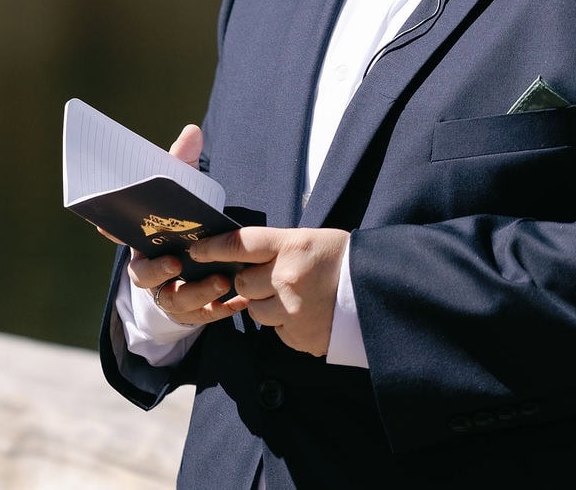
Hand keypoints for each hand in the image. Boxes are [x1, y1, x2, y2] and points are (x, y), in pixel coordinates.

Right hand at [117, 125, 245, 327]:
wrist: (199, 265)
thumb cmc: (184, 222)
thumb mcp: (184, 191)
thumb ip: (184, 164)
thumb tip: (192, 131)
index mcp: (142, 240)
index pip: (120, 235)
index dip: (111, 230)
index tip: (106, 225)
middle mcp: (150, 269)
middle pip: (142, 276)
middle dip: (157, 270)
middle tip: (176, 262)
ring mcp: (169, 292)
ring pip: (174, 300)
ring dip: (196, 292)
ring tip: (220, 281)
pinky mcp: (191, 311)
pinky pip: (202, 316)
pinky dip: (220, 309)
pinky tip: (238, 301)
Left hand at [187, 226, 349, 354]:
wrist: (379, 293)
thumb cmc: (343, 259)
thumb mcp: (309, 240)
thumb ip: (276, 248)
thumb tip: (242, 255)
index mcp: (290, 246)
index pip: (238, 244)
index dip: (213, 247)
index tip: (197, 250)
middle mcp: (286, 277)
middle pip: (243, 281)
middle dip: (248, 281)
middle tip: (268, 278)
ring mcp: (292, 310)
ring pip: (255, 309)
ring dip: (265, 304)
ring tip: (291, 296)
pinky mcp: (299, 336)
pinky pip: (276, 329)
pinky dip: (284, 322)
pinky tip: (305, 313)